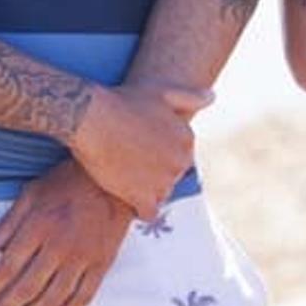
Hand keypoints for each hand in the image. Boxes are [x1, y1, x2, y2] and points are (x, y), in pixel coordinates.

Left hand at [0, 159, 132, 305]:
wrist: (111, 180)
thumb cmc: (69, 183)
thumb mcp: (31, 194)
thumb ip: (7, 224)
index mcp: (39, 226)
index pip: (8, 266)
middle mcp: (60, 245)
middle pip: (28, 287)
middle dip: (8, 304)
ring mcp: (82, 258)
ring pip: (54, 298)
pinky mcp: (101, 264)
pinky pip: (83, 297)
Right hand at [67, 83, 208, 220]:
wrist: (93, 118)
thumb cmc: (124, 101)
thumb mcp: (162, 92)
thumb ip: (190, 97)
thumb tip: (212, 97)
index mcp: (187, 140)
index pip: (178, 156)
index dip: (159, 152)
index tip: (141, 146)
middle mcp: (180, 163)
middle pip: (170, 176)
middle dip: (154, 171)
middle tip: (130, 159)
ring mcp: (163, 182)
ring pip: (160, 194)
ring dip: (146, 189)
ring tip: (124, 174)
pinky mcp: (143, 197)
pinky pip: (149, 213)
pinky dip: (140, 208)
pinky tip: (127, 197)